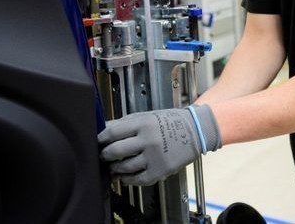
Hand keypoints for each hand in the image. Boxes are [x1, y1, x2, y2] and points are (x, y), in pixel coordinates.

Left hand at [98, 105, 220, 185]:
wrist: (196, 130)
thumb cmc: (171, 121)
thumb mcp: (147, 116)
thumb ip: (125, 123)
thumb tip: (104, 128)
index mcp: (143, 123)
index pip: (112, 133)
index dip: (100, 139)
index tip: (97, 142)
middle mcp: (147, 140)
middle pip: (115, 151)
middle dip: (105, 155)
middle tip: (103, 156)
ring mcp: (154, 157)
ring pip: (124, 167)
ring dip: (114, 168)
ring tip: (113, 166)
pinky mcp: (160, 170)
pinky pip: (137, 179)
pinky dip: (128, 179)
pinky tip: (125, 176)